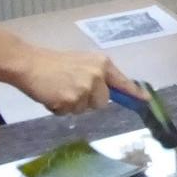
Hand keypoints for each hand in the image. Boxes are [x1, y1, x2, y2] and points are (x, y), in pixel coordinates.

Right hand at [13, 46, 145, 115]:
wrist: (29, 63)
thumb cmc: (54, 64)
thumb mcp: (83, 64)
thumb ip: (98, 76)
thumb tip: (111, 92)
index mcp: (102, 64)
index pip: (122, 81)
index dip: (134, 93)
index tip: (146, 100)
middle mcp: (97, 75)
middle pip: (103, 101)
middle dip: (89, 101)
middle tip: (71, 89)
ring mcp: (85, 88)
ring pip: (85, 109)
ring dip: (72, 105)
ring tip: (59, 90)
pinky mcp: (71, 99)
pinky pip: (69, 113)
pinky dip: (59, 108)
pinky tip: (52, 95)